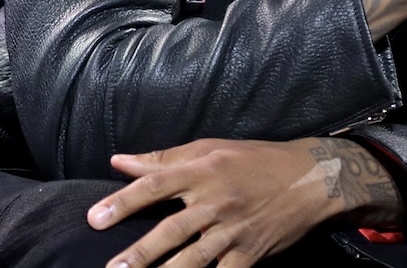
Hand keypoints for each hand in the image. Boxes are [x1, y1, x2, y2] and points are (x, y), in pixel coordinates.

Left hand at [86, 137, 401, 267]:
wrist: (310, 179)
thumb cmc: (254, 160)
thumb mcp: (210, 148)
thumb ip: (162, 159)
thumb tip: (118, 162)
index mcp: (203, 169)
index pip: (155, 185)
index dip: (124, 202)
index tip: (95, 219)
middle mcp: (217, 200)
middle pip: (171, 230)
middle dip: (139, 253)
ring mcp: (234, 230)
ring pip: (193, 259)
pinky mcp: (250, 253)